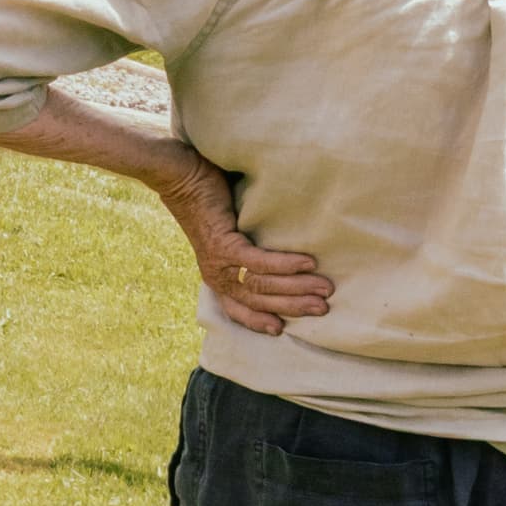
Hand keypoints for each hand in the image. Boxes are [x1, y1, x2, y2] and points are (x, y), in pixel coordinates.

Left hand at [147, 152, 333, 336]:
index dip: (258, 321)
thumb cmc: (207, 199)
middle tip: (324, 307)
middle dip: (294, 306)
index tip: (281, 329)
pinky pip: (260, 262)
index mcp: (216, 275)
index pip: (237, 308)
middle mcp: (216, 274)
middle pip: (259, 301)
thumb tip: (282, 254)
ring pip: (263, 285)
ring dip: (298, 288)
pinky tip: (308, 264)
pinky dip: (286, 265)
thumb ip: (247, 248)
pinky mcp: (224, 244)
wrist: (180, 176)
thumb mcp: (227, 231)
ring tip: (325, 288)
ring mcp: (219, 262)